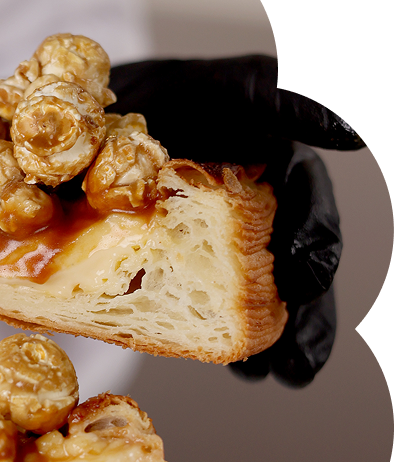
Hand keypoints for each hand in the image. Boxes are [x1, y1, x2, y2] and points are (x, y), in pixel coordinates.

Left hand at [107, 56, 363, 385]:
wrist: (111, 117)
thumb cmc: (182, 93)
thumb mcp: (236, 87)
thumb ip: (285, 100)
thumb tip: (350, 131)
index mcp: (279, 172)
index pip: (309, 212)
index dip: (313, 244)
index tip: (303, 275)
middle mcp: (264, 211)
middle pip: (296, 268)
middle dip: (306, 313)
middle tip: (300, 354)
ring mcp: (231, 242)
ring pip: (268, 295)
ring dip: (282, 340)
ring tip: (286, 374)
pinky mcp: (195, 267)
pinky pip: (220, 305)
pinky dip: (232, 339)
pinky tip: (244, 370)